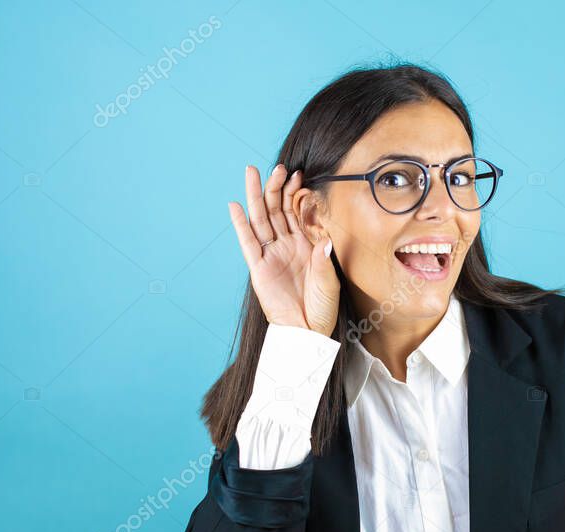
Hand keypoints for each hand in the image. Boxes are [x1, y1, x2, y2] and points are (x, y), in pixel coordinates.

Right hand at [228, 164, 339, 336]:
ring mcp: (271, 255)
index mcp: (305, 245)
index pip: (297, 212)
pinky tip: (235, 206)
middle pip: (276, 210)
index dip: (296, 193)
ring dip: (256, 197)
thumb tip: (324, 239)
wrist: (307, 331)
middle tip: (277, 167)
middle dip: (275, 187)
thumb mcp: (329, 281)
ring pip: (261, 220)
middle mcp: (286, 246)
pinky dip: (241, 225)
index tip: (299, 175)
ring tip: (251, 173)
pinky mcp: (258, 268)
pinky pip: (248, 243)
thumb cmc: (322, 308)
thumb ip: (324, 260)